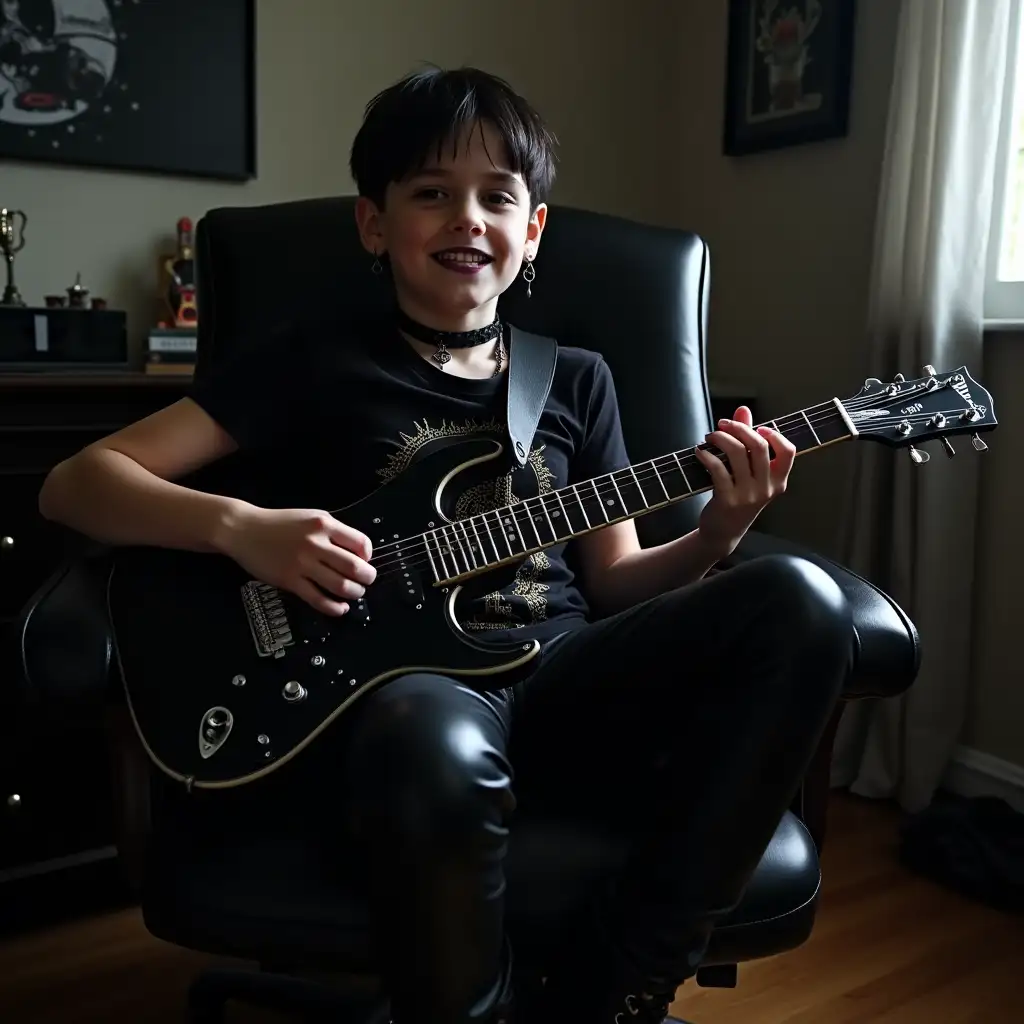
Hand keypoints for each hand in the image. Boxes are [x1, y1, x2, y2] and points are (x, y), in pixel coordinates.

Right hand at [219, 506, 375, 615]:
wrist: (243, 530)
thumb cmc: (279, 523)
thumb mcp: (310, 517)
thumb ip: (332, 531)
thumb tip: (357, 552)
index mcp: (324, 525)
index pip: (361, 543)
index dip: (368, 556)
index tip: (365, 561)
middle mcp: (316, 543)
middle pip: (354, 567)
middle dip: (367, 578)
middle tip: (366, 581)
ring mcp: (302, 564)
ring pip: (340, 585)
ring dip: (354, 593)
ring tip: (355, 594)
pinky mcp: (290, 580)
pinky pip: (317, 599)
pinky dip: (333, 607)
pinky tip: (339, 608)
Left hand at [694, 406, 795, 555]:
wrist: (723, 532)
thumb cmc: (737, 497)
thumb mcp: (748, 473)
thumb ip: (747, 441)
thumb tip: (743, 409)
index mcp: (778, 481)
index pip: (789, 451)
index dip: (774, 434)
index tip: (758, 428)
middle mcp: (767, 488)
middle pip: (759, 446)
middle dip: (739, 428)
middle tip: (723, 424)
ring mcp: (748, 495)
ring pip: (737, 454)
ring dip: (720, 438)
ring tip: (709, 436)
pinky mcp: (728, 500)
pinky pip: (718, 469)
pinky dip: (707, 455)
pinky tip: (700, 452)